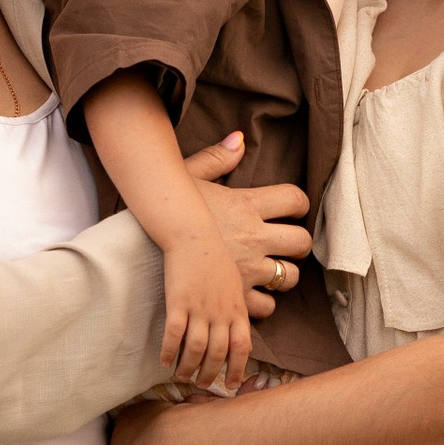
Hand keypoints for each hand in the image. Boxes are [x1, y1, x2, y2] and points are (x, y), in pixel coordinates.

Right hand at [160, 227, 253, 395]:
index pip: (242, 348)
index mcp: (237, 309)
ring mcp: (199, 308)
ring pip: (196, 349)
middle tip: (202, 385)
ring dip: (189, 367)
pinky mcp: (178, 302)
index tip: (232, 385)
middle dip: (210, 375)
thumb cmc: (214, 258)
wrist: (194, 235)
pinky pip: (173, 334)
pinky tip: (163, 361)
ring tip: (182, 376)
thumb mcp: (235, 284)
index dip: (238, 370)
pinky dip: (168, 351)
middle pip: (218, 354)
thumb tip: (236, 332)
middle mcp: (220, 312)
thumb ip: (235, 309)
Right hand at [183, 135, 311, 320]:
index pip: (295, 199)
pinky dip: (263, 302)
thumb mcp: (188, 177)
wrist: (141, 251)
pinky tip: (251, 294)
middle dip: (298, 243)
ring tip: (270, 270)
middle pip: (302, 241)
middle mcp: (254, 238)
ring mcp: (248, 270)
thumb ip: (217, 158)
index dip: (299, 203)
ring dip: (283, 274)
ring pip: (290, 277)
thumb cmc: (165, 212)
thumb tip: (239, 138)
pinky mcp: (237, 297)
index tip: (292, 209)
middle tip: (284, 243)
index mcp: (246, 205)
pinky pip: (268, 306)